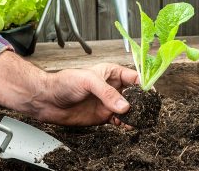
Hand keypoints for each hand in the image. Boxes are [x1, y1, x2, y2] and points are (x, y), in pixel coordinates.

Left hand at [0, 52, 138, 126]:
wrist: (47, 99)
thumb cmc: (64, 82)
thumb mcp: (87, 81)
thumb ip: (107, 93)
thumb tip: (125, 106)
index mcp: (111, 73)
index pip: (133, 77)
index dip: (144, 85)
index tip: (151, 94)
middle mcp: (111, 87)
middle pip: (134, 94)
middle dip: (142, 102)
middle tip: (148, 111)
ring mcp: (108, 102)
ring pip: (129, 109)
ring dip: (135, 115)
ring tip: (138, 121)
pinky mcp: (103, 116)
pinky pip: (119, 120)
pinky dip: (125, 124)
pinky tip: (125, 126)